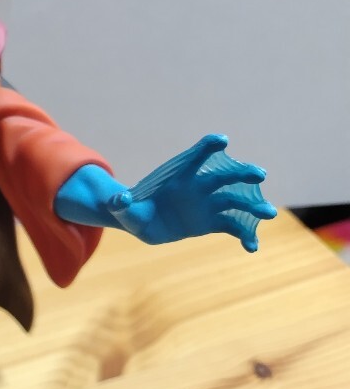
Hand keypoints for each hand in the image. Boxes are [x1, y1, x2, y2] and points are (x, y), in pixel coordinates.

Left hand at [107, 134, 276, 251]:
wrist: (144, 222)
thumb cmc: (133, 211)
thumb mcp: (123, 209)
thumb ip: (121, 203)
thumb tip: (120, 199)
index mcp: (178, 178)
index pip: (194, 157)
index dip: (207, 148)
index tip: (221, 141)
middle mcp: (198, 187)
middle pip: (224, 176)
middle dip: (242, 173)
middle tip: (260, 174)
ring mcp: (208, 204)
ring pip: (235, 201)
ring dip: (253, 205)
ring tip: (269, 212)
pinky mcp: (212, 222)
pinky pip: (233, 226)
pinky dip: (245, 235)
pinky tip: (252, 247)